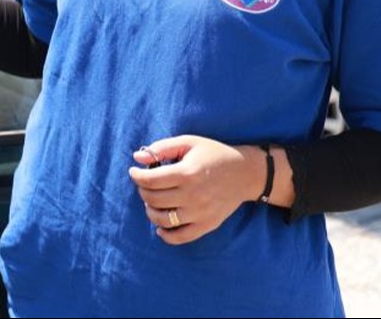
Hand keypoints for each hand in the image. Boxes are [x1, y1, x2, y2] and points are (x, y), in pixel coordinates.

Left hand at [127, 135, 262, 244]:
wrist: (245, 173)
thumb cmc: (213, 154)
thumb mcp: (189, 143)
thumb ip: (162, 148)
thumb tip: (137, 158)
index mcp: (187, 173)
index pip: (150, 180)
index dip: (137, 176)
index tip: (134, 172)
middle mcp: (193, 195)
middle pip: (153, 199)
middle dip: (142, 191)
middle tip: (145, 184)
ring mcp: (200, 213)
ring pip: (162, 220)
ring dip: (150, 211)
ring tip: (153, 201)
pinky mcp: (207, 225)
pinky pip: (180, 237)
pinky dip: (166, 235)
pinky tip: (160, 227)